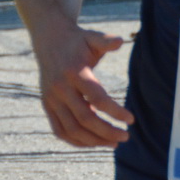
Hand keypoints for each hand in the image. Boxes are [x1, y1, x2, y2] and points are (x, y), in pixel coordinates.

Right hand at [37, 27, 132, 146]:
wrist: (49, 40)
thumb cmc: (78, 41)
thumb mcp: (92, 37)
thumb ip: (105, 41)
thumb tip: (120, 41)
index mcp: (74, 72)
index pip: (96, 98)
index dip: (115, 111)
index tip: (131, 120)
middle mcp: (60, 88)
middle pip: (84, 118)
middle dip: (107, 131)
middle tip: (126, 136)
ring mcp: (51, 100)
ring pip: (71, 129)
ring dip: (93, 140)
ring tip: (114, 143)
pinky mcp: (47, 106)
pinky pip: (60, 130)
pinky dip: (76, 141)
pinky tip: (95, 143)